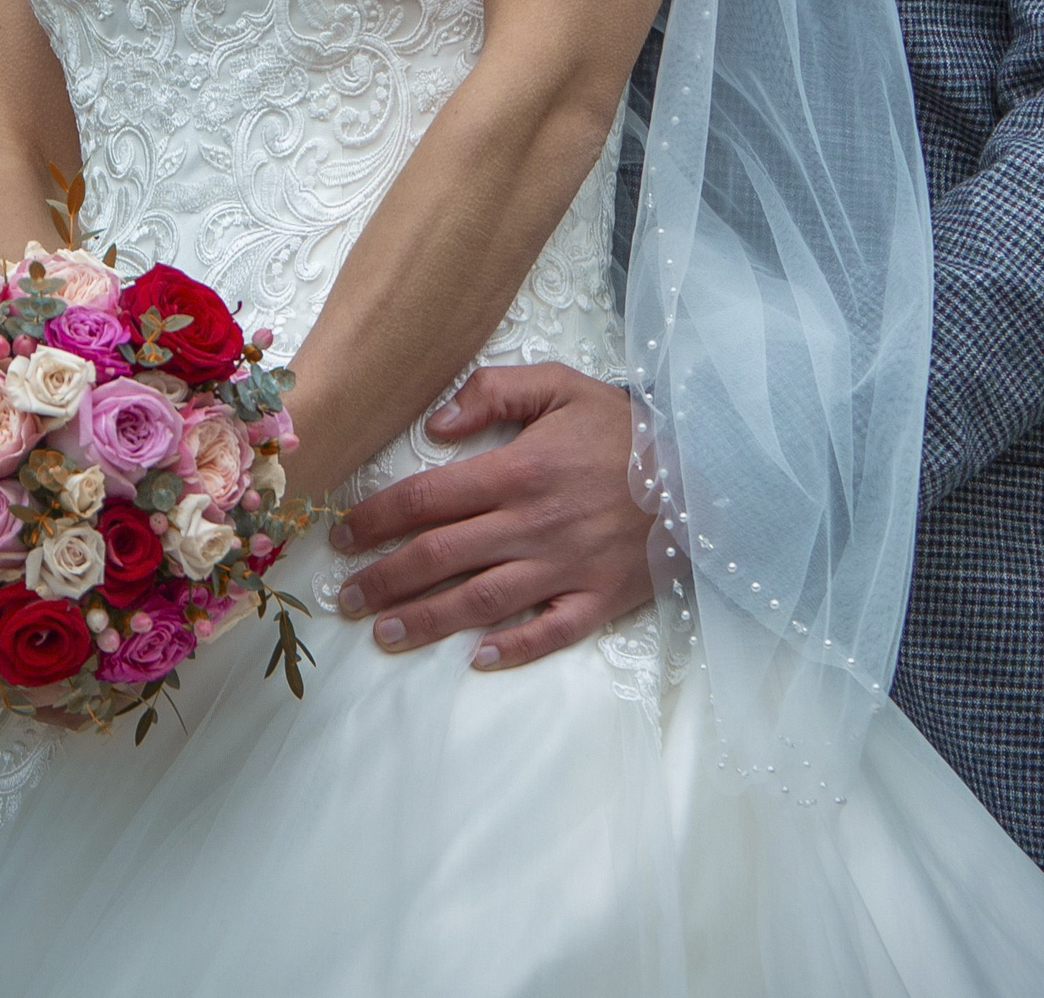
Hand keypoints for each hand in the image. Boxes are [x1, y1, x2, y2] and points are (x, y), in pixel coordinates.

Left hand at [327, 363, 652, 669]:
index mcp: (518, 471)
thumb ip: (494, 392)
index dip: (375, 519)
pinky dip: (514, 648)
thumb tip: (435, 428)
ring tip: (383, 632)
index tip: (341, 535)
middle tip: (343, 596)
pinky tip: (477, 659)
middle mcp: (533, 524)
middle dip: (383, 578)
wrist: (703, 467)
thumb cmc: (624, 428)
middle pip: (439, 556)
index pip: (426, 500)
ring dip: (425, 619)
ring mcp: (565, 566)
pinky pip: (550, 632)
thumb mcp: (561, 385)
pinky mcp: (598, 597)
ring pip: (480, 600)